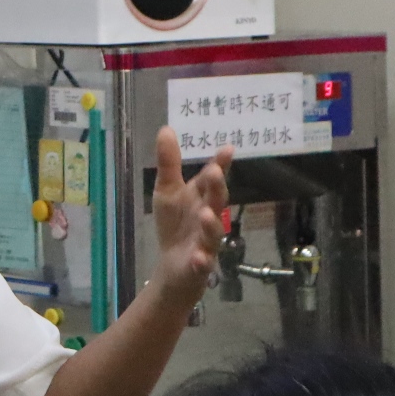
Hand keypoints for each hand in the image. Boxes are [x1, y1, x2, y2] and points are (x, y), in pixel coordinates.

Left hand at [151, 127, 231, 305]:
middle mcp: (209, 217)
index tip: (227, 149)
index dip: (220, 164)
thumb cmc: (175, 224)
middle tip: (215, 172)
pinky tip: (199, 257)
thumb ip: (169, 163)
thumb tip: (166, 129)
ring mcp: (206, 242)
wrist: (174, 266)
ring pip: (213, 233)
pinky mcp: (200, 265)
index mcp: (201, 198)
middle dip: (217, 188)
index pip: (211, 179)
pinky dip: (202, 260)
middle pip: (216, 202)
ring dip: (211, 224)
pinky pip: (203, 263)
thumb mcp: (167, 191)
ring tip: (206, 214)